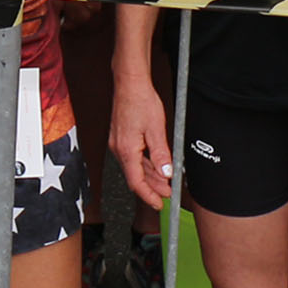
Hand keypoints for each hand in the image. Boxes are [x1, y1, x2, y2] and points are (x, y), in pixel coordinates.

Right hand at [112, 74, 175, 210]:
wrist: (129, 83)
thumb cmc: (140, 100)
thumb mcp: (156, 129)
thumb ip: (161, 154)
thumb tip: (166, 173)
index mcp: (126, 149)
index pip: (136, 182)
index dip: (149, 195)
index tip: (159, 204)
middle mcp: (119, 149)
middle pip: (136, 176)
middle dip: (153, 187)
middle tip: (169, 193)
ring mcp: (118, 143)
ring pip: (135, 167)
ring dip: (151, 176)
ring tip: (166, 181)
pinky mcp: (121, 138)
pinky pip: (134, 157)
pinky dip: (146, 164)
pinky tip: (156, 165)